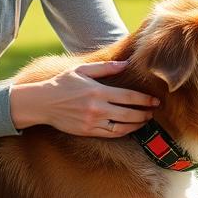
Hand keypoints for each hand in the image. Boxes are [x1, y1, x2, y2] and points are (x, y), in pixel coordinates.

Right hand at [9, 60, 157, 137]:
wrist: (42, 102)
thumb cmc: (62, 83)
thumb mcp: (82, 70)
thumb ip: (105, 68)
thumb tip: (126, 64)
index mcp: (97, 91)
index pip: (128, 97)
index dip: (144, 100)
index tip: (155, 100)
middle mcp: (97, 108)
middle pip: (129, 113)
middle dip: (144, 113)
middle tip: (153, 111)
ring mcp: (92, 121)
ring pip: (122, 127)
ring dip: (137, 124)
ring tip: (145, 120)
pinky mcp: (87, 131)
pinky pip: (111, 134)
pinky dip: (124, 132)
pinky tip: (130, 128)